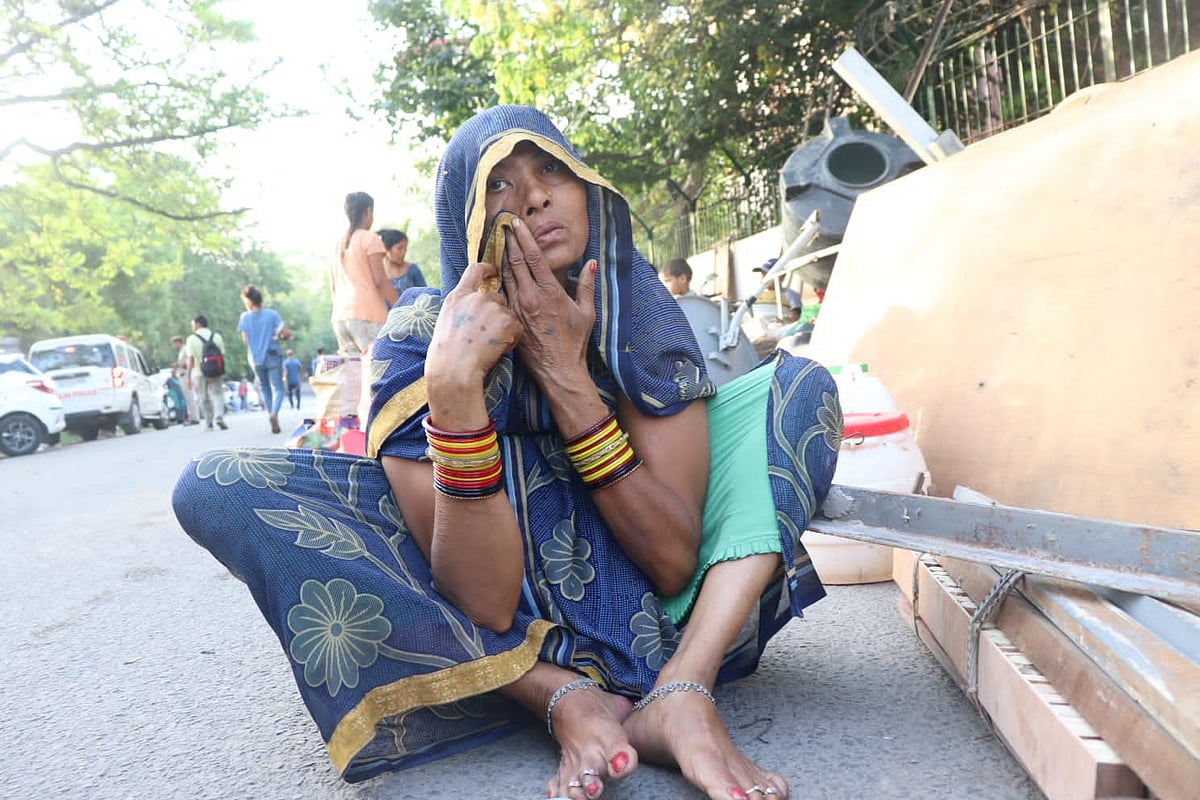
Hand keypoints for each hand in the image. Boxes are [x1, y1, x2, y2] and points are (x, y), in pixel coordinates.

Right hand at [426, 261, 523, 390]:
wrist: (454, 368)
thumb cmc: (447, 353)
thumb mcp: (446, 320)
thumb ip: (460, 307)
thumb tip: (470, 305)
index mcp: (459, 296)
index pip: (475, 270)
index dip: (487, 268)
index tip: (493, 271)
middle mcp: (477, 298)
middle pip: (496, 297)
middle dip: (497, 314)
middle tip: (486, 336)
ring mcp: (493, 308)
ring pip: (508, 314)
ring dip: (504, 328)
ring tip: (489, 346)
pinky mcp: (507, 322)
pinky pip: (517, 328)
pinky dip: (511, 340)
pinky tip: (497, 350)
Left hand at [499, 217, 596, 387]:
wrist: (558, 369)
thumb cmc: (574, 341)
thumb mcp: (586, 312)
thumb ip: (587, 285)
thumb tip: (591, 264)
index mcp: (550, 293)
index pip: (534, 258)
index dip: (524, 238)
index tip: (517, 223)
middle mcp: (531, 298)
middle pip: (515, 263)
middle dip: (509, 242)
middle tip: (503, 226)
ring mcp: (518, 309)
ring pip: (506, 277)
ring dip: (502, 258)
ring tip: (499, 242)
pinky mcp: (511, 319)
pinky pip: (503, 294)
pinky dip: (500, 279)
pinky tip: (497, 271)